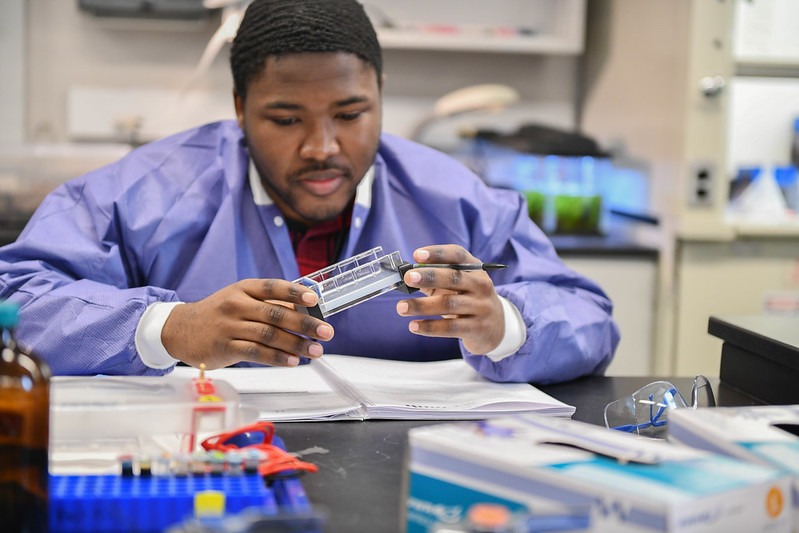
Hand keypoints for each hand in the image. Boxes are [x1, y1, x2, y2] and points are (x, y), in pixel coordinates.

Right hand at [161, 278, 333, 368]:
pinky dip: (277, 358)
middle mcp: (237, 304)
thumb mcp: (241, 300)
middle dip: (305, 324)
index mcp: (244, 289)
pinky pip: (256, 352)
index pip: (273, 287)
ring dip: (296, 344)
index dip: (295, 292)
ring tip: (315, 351)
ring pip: (269, 335)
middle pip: (276, 314)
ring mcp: (230, 326)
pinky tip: (292, 361)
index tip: (315, 299)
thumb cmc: (219, 314)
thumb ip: (269, 305)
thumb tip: (305, 311)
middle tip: (326, 332)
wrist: (179, 329)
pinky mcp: (225, 347)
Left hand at [396, 245, 504, 354]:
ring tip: (401, 307)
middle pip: (454, 277)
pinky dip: (429, 327)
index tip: (417, 255)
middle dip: (429, 276)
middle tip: (408, 277)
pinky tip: (414, 326)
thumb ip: (434, 279)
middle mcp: (481, 285)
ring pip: (448, 304)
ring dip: (422, 306)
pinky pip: (450, 327)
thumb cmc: (468, 300)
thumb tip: (406, 276)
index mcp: (475, 269)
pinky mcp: (477, 329)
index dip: (437, 253)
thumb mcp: (458, 285)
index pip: (457, 255)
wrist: (496, 327)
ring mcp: (481, 307)